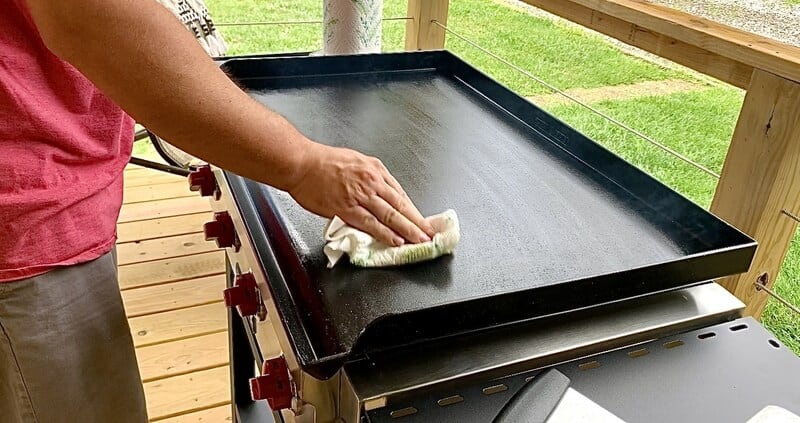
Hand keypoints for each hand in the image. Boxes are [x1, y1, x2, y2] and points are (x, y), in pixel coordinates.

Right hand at [289, 143, 434, 245]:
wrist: (301, 163)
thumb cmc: (322, 161)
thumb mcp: (354, 160)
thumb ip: (368, 177)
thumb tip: (377, 193)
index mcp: (375, 169)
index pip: (400, 193)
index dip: (413, 210)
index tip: (422, 220)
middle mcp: (372, 181)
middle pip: (401, 205)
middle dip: (418, 222)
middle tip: (430, 234)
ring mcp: (361, 195)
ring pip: (391, 215)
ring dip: (408, 230)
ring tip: (419, 240)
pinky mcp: (347, 208)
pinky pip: (371, 224)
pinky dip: (385, 233)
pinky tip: (396, 240)